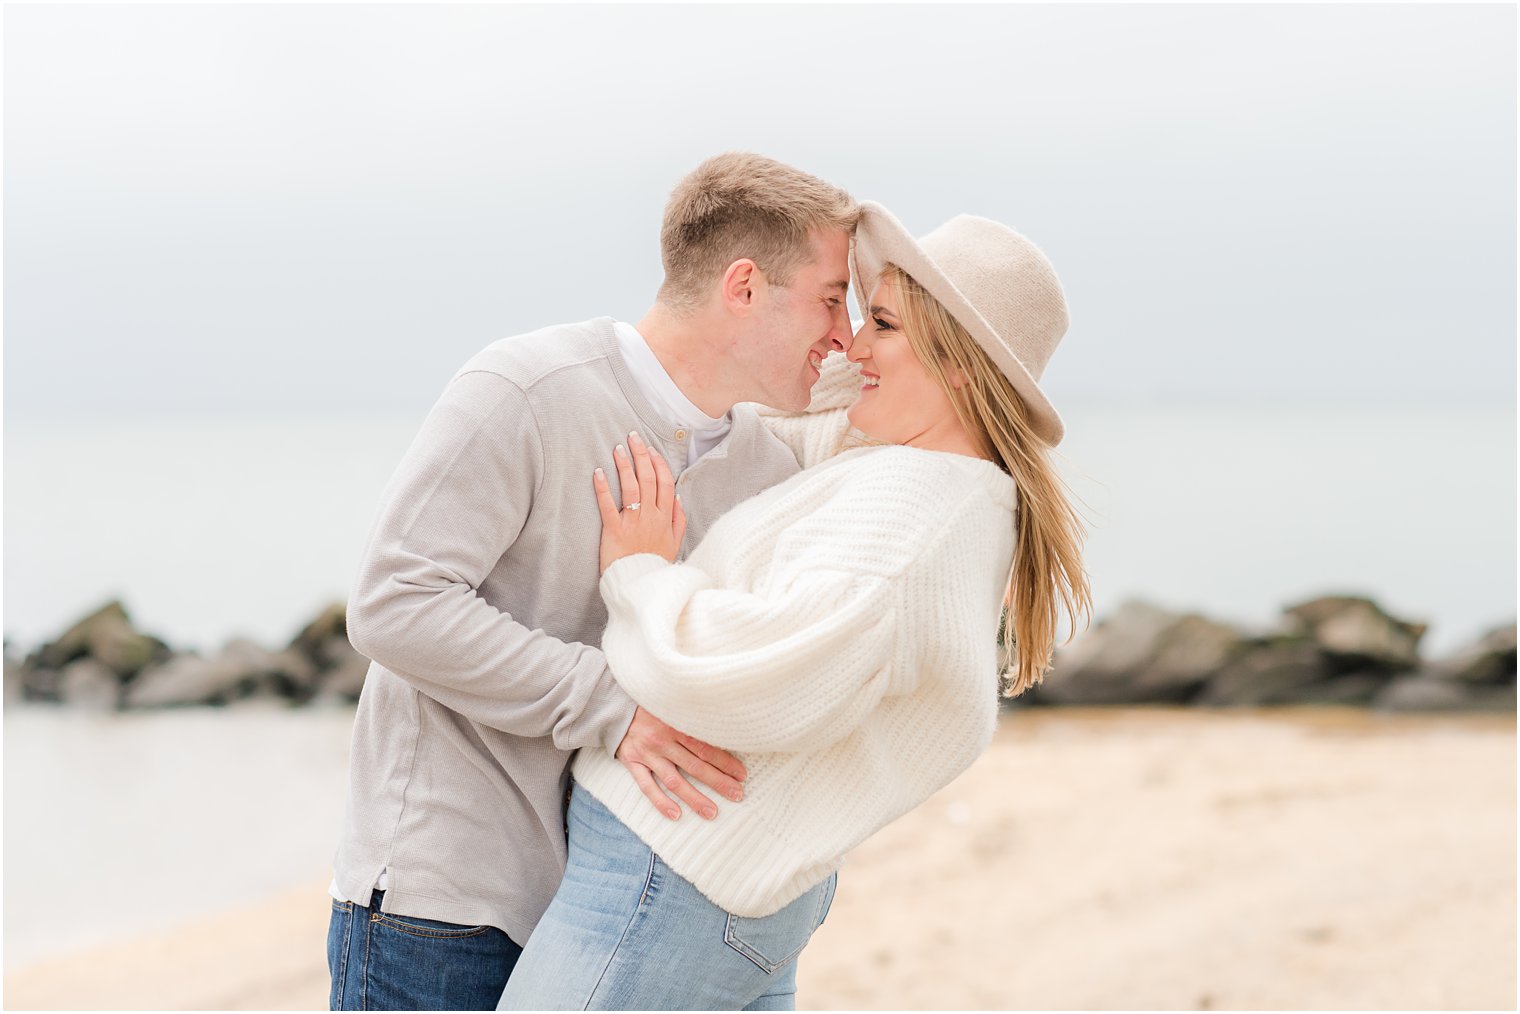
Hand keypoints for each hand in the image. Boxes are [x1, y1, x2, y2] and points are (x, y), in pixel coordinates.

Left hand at [593, 431, 686, 574]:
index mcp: (665, 517)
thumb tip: (677, 497)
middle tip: (633, 437)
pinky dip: (603, 488)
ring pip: (631, 487)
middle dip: (641, 455)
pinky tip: (598, 472)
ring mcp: (633, 522)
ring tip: (618, 448)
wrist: (640, 585)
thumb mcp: (675, 543)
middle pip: (648, 479)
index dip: (658, 463)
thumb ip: (678, 519)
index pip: (665, 482)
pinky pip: (608, 505)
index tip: (650, 449)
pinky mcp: (614, 531)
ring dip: (625, 465)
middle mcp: (651, 516)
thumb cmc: (655, 564)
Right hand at [615, 707, 746, 820]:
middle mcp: (663, 741)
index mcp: (676, 725)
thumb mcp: (672, 707)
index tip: (741, 775)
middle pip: (695, 766)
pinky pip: (647, 787)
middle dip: (718, 782)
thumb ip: (692, 720)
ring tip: (712, 812)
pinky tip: (676, 815)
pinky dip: (661, 802)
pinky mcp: (632, 763)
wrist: (614, 706)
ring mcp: (647, 754)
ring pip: (674, 780)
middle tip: (737, 795)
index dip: (725, 762)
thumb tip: (723, 730)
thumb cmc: (651, 708)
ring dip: (694, 798)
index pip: (706, 748)